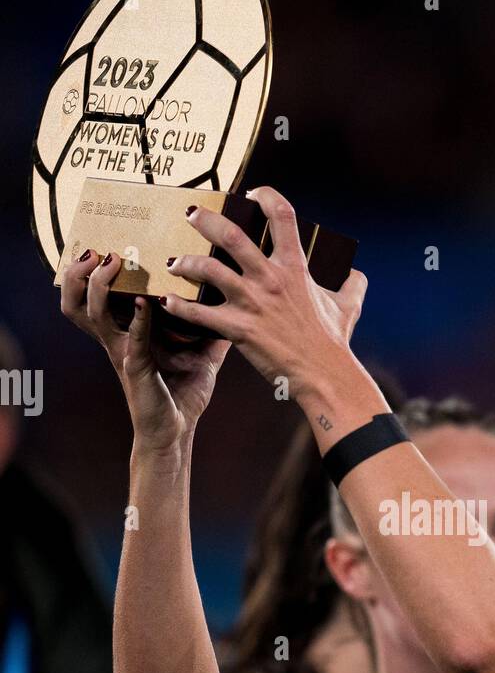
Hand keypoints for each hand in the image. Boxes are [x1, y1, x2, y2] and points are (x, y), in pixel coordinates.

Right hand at [60, 250, 229, 452]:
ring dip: (98, 286)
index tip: (103, 241)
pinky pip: (131, 340)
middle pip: (77, 301)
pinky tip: (143, 302)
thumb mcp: (200, 353)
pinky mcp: (135, 369)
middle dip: (78, 274)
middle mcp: (118, 338)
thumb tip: (238, 301)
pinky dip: (137, 320)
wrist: (177, 431)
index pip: (98, 295)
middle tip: (95, 250)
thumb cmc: (183, 393)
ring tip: (110, 263)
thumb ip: (212, 326)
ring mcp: (123, 352)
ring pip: (91, 314)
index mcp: (128, 331)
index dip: (90, 271)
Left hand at [154, 186, 367, 395]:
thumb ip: (352, 285)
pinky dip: (179, 306)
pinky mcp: (238, 328)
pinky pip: (201, 313)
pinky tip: (167, 302)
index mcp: (295, 268)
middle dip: (207, 220)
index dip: (266, 196)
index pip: (281, 215)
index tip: (252, 193)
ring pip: (209, 269)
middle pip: (232, 236)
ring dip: (186, 262)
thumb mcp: (348, 307)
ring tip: (173, 261)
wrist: (324, 374)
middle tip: (191, 214)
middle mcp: (270, 278)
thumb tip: (356, 274)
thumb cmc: (333, 342)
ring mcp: (252, 303)